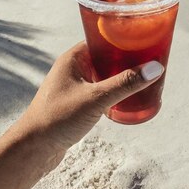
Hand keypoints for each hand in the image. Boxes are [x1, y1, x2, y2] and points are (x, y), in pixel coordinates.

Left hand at [19, 41, 163, 151]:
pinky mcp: (76, 103)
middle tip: (151, 63)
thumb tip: (155, 68)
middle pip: (106, 58)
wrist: (33, 148)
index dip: (123, 40)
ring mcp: (73, 86)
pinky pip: (99, 92)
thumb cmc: (58, 118)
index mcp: (73, 58)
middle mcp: (72, 68)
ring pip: (104, 76)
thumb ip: (125, 83)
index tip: (145, 42)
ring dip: (121, 79)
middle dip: (127, 61)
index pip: (102, 40)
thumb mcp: (96, 98)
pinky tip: (127, 101)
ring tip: (144, 81)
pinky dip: (113, 94)